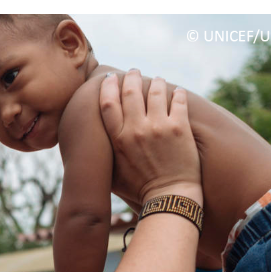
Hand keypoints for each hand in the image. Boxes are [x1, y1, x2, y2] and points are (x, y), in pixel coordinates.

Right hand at [98, 69, 201, 204]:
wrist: (169, 198)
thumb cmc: (139, 189)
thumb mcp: (113, 172)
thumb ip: (104, 154)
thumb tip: (91, 145)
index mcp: (118, 139)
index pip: (108, 103)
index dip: (108, 87)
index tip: (111, 78)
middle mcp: (136, 130)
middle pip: (130, 92)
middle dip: (131, 78)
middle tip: (134, 72)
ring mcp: (158, 127)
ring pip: (155, 91)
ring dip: (156, 82)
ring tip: (158, 80)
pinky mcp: (179, 128)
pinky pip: (178, 100)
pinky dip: (177, 93)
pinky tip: (177, 92)